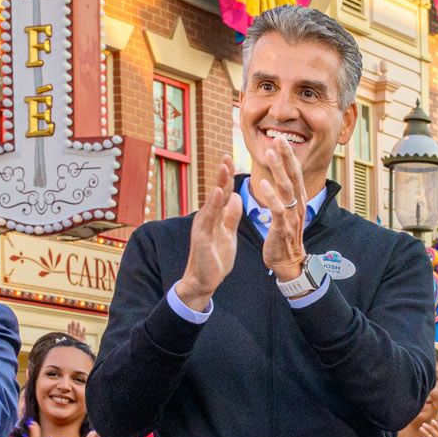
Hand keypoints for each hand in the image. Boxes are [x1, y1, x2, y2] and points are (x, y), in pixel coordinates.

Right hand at [171, 166, 242, 312]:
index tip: (232, 159)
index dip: (228, 177)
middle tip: (228, 155)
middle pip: (217, 192)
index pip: (223, 193)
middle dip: (223, 174)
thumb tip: (236, 196)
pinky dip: (214, 204)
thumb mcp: (228, 234)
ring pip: (212, 201)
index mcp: (214, 217)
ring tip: (224, 167)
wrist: (204, 281)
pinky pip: (209, 218)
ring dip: (219, 183)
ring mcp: (203, 227)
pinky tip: (219, 192)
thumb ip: (231, 216)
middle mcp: (206, 218)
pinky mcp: (201, 237)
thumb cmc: (215, 258)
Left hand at [252, 141, 309, 283]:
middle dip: (286, 157)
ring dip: (278, 170)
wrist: (288, 263)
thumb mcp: (288, 213)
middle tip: (279, 138)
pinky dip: (271, 195)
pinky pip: (278, 209)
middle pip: (294, 176)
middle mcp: (297, 206)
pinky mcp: (282, 228)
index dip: (289, 157)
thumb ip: (285, 196)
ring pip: (286, 189)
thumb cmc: (284, 237)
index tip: (282, 140)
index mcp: (298, 201)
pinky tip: (263, 183)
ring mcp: (291, 217)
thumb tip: (282, 179)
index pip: (295, 174)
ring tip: (270, 154)